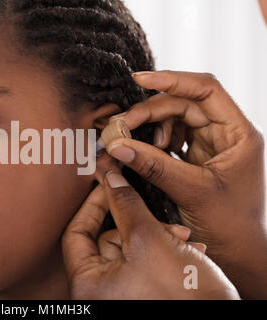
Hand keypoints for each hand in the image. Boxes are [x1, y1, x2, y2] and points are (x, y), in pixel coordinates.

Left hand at [61, 170, 239, 299]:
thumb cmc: (183, 295)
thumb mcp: (151, 241)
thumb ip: (127, 206)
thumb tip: (111, 180)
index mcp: (89, 284)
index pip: (76, 233)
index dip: (93, 205)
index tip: (110, 185)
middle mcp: (100, 291)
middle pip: (107, 240)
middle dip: (138, 223)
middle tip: (163, 220)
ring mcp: (121, 293)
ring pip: (131, 248)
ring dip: (158, 236)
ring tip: (184, 238)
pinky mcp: (143, 293)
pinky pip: (145, 262)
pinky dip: (164, 252)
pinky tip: (189, 250)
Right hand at [101, 70, 265, 297]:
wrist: (235, 251)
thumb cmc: (226, 225)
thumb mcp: (190, 191)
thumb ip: (153, 165)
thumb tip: (117, 145)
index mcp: (237, 133)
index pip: (205, 89)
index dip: (172, 80)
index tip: (139, 80)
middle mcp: (225, 132)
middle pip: (183, 103)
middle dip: (149, 112)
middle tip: (120, 126)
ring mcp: (210, 142)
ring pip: (174, 118)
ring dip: (150, 126)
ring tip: (132, 143)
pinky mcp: (197, 155)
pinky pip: (171, 136)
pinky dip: (154, 141)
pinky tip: (145, 151)